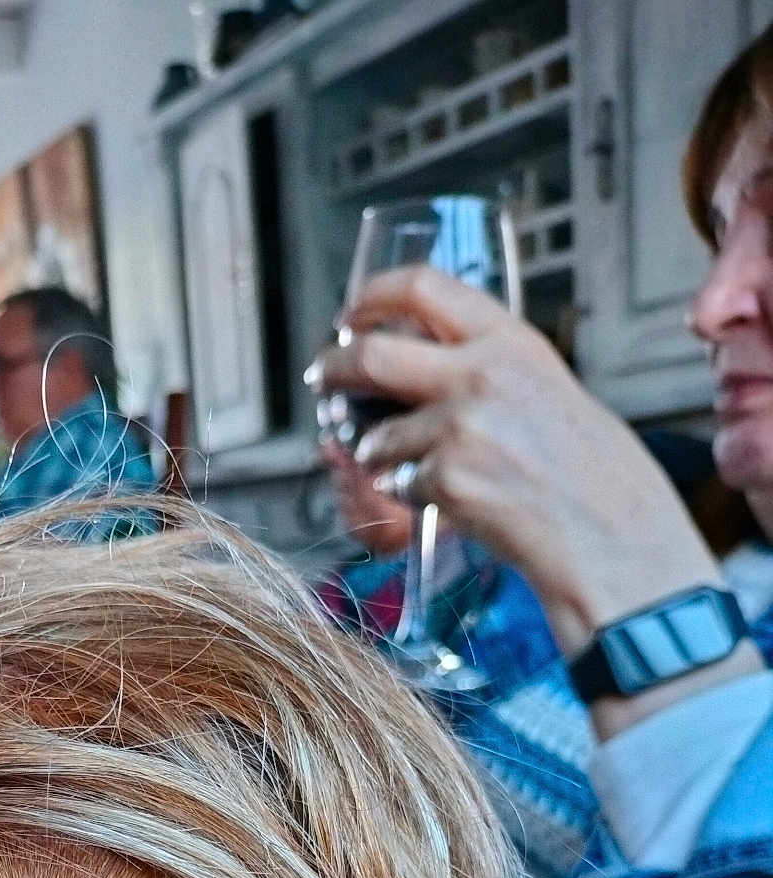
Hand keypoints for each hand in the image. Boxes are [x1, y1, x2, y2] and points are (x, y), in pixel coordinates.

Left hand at [308, 268, 721, 657]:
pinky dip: (413, 497)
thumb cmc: (594, 473)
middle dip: (334, 366)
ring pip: (378, 436)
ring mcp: (459, 429)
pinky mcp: (445, 482)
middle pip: (373, 354)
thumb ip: (491, 369)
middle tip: (321, 376)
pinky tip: (454, 504)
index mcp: (510, 342)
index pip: (423, 287)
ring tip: (412, 471)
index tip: (350, 312)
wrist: (612, 535)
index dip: (372, 295)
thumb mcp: (549, 389)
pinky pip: (402, 485)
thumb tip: (426, 362)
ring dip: (378, 456)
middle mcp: (480, 375)